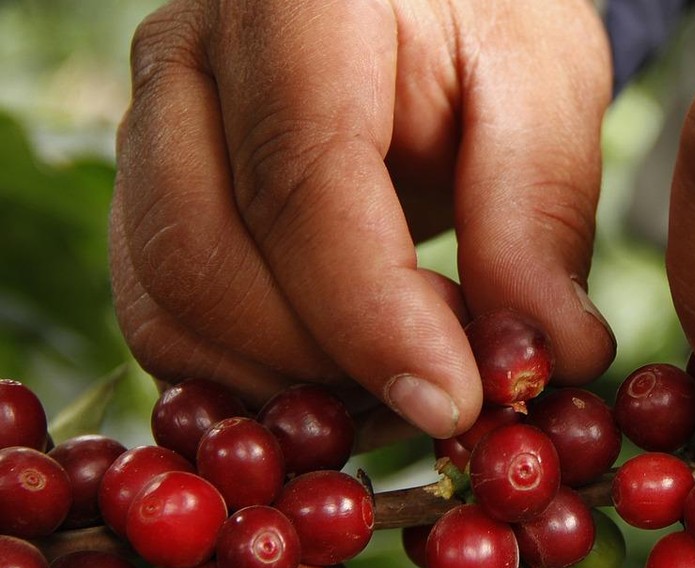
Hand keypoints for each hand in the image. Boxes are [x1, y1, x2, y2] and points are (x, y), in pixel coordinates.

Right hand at [109, 0, 614, 437]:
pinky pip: (169, 326)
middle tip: (451, 382)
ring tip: (413, 369)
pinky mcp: (149, 201)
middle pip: (204, 263)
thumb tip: (540, 359)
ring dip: (293, 385)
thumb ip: (538, 213)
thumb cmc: (485, 21)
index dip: (372, 317)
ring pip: (170, 312)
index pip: (298, 185)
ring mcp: (149, 133)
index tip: (455, 400)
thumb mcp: (543, 84)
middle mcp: (186, 60)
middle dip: (331, 364)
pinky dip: (257, 381)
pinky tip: (353, 375)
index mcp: (292, 6)